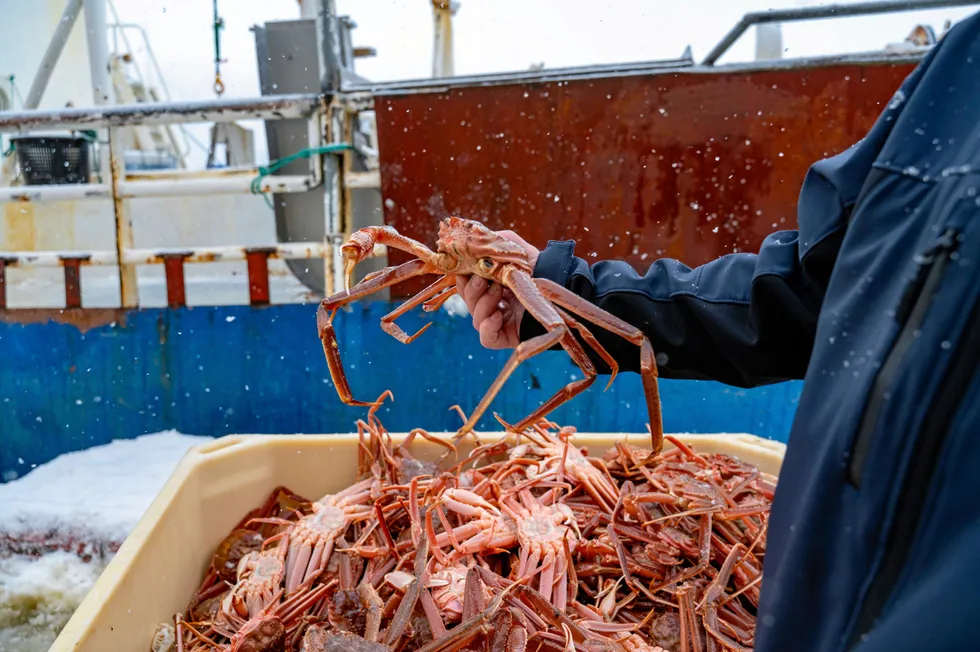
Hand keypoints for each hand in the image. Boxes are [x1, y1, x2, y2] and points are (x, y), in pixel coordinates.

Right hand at [455, 230, 539, 348]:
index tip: (465, 267)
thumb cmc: (542, 268)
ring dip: (482, 303)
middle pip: (468, 301)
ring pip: (475, 318)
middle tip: (483, 278)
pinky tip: (498, 316)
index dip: (462, 277)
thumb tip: (475, 238)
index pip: (466, 285)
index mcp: (491, 286)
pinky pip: (486, 338)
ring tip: (498, 291)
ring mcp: (500, 323)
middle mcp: (494, 305)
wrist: (563, 286)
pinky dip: (487, 327)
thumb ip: (497, 241)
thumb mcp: (518, 250)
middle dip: (471, 289)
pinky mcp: (507, 337)